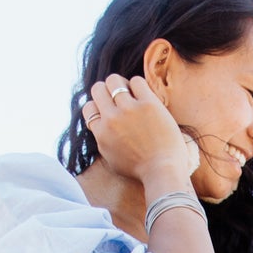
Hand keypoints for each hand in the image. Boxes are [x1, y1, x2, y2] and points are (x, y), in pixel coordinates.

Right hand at [84, 74, 196, 189]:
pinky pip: (136, 81)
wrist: (162, 172)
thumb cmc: (141, 170)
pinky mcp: (148, 104)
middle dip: (107, 90)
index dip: (99, 106)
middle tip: (120, 98)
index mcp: (101, 132)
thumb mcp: (112, 159)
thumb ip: (103, 140)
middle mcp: (111, 118)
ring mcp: (129, 109)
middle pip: (98, 88)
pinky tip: (145, 96)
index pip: (89, 107)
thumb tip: (100, 126)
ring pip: (114, 80)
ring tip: (133, 94)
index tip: (110, 111)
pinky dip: (139, 85)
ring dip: (123, 85)